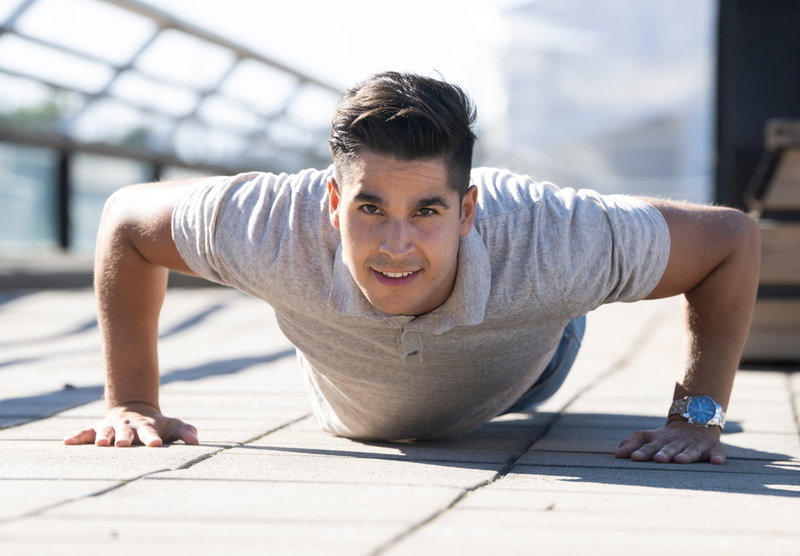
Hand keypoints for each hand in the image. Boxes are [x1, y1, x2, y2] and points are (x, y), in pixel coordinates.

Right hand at [63, 402, 198, 446]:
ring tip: (102, 444)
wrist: (135, 410)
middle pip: (126, 433)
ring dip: (103, 437)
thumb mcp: (173, 426)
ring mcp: (111, 427)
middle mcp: (127, 427)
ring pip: (106, 431)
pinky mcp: (96, 429)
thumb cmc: (157, 425)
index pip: (151, 434)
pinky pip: (85, 432)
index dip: (152, 439)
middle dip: (125, 438)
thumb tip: (196, 442)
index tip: (156, 445)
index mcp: (146, 427)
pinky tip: (66, 442)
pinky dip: (77, 436)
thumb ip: (185, 432)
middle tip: (124, 445)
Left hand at [614, 418, 725, 463]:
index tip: (634, 457)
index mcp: (661, 441)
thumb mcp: (648, 437)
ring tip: (681, 460)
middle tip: (658, 459)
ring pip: (691, 450)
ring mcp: (696, 445)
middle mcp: (678, 442)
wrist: (695, 422)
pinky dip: (718, 457)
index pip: (649, 447)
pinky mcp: (713, 448)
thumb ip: (632, 444)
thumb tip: (617, 454)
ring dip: (686, 455)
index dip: (642, 452)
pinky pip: (717, 452)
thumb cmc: (666, 437)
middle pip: (670, 448)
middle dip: (664, 453)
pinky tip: (717, 462)